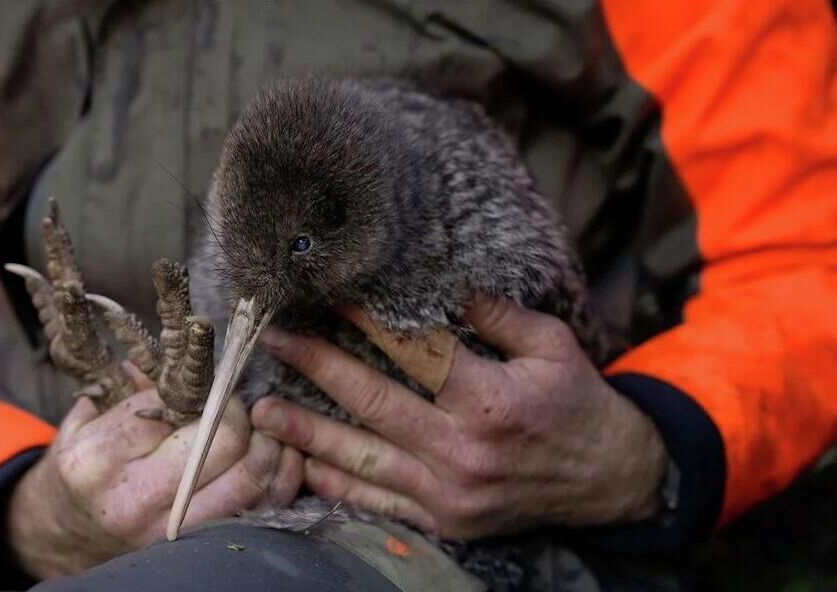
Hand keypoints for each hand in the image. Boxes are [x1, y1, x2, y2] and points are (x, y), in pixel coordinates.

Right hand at [7, 389, 302, 577]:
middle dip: (239, 412)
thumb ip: (134, 390)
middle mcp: (135, 498)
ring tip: (264, 428)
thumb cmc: (83, 468)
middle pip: (222, 441)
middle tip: (239, 404)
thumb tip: (184, 357)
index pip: (174, 406)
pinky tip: (276, 458)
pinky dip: (279, 479)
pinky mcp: (197, 548)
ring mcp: (169, 530)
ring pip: (249, 478)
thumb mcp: (88, 422)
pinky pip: (261, 511)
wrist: (65, 534)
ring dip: (269, 444)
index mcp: (101, 457)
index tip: (213, 381)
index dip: (204, 387)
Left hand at [252, 298, 667, 539]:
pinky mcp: (445, 521)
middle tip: (274, 342)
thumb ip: (496, 314)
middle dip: (316, 367)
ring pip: (362, 459)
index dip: (365, 320)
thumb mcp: (552, 346)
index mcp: (491, 401)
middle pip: (372, 402)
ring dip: (308, 433)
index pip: (413, 352)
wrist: (610, 481)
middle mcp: (463, 451)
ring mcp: (449, 493)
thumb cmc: (579, 403)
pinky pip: (379, 502)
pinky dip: (337, 484)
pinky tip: (302, 464)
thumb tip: (445, 281)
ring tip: (263, 410)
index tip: (329, 295)